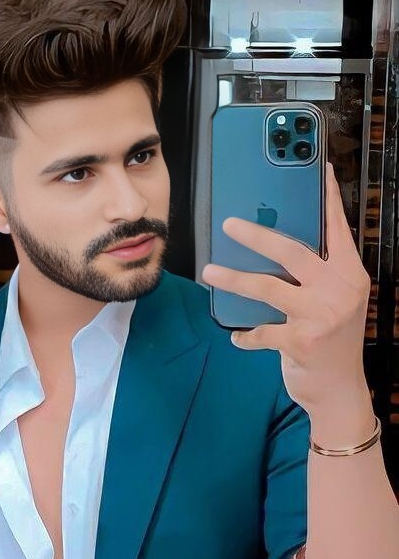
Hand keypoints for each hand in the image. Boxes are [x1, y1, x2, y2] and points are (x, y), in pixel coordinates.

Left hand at [201, 162, 371, 413]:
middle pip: (292, 251)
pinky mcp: (301, 341)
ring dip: (233, 278)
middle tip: (228, 224)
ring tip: (210, 271)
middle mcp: (339, 290)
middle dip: (256, 235)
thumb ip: (314, 275)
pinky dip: (245, 335)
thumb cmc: (331, 341)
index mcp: (349, 274)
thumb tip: (273, 247)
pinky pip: (260, 331)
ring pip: (267, 287)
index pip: (337, 228)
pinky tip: (237, 335)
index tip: (319, 167)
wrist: (339, 391)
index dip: (327, 196)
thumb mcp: (334, 301)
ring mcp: (321, 315)